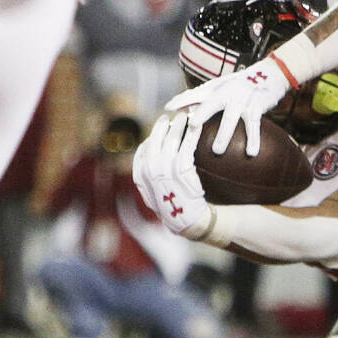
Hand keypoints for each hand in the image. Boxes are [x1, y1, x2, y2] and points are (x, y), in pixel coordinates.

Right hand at [132, 114, 211, 236]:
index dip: (152, 136)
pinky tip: (198, 126)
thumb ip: (149, 178)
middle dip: (162, 125)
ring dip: (178, 125)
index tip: (160, 128)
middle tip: (171, 115)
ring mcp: (164, 168)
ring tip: (185, 116)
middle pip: (155, 140)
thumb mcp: (154, 195)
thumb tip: (150, 164)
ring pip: (171, 139)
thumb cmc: (174, 208)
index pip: (143, 149)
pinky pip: (187, 145)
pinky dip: (192, 133)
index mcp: (140, 175)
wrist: (187, 222)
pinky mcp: (181, 169)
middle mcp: (149, 169)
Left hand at [165, 57, 292, 156]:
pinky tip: (251, 153)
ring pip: (231, 119)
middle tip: (191, 127)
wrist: (269, 75)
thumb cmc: (240, 85)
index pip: (195, 93)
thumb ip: (203, 97)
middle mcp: (227, 92)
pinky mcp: (256, 107)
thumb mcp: (221, 87)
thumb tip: (182, 110)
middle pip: (212, 104)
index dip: (181, 100)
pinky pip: (254, 126)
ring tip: (217, 151)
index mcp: (215, 88)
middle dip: (201, 115)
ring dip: (224, 135)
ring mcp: (242, 100)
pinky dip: (254, 140)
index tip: (167, 108)